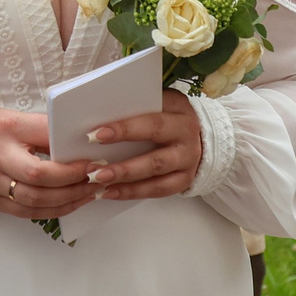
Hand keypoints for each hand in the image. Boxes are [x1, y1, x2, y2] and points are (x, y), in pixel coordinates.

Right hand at [0, 108, 97, 219]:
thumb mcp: (8, 117)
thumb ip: (38, 128)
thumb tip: (74, 141)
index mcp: (5, 128)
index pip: (43, 137)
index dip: (70, 149)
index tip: (93, 154)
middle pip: (40, 175)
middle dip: (73, 178)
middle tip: (97, 175)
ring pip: (36, 199)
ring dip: (69, 198)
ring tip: (91, 192)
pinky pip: (28, 212)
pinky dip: (54, 211)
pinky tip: (72, 204)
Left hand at [86, 90, 204, 200]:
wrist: (200, 134)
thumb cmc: (166, 114)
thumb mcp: (158, 102)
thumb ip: (135, 107)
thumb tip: (98, 115)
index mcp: (178, 108)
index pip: (151, 120)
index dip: (125, 129)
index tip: (97, 135)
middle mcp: (187, 134)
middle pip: (156, 153)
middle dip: (124, 164)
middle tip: (96, 170)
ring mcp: (188, 159)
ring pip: (156, 172)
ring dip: (126, 179)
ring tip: (100, 181)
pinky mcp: (185, 179)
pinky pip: (158, 189)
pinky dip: (133, 192)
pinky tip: (110, 192)